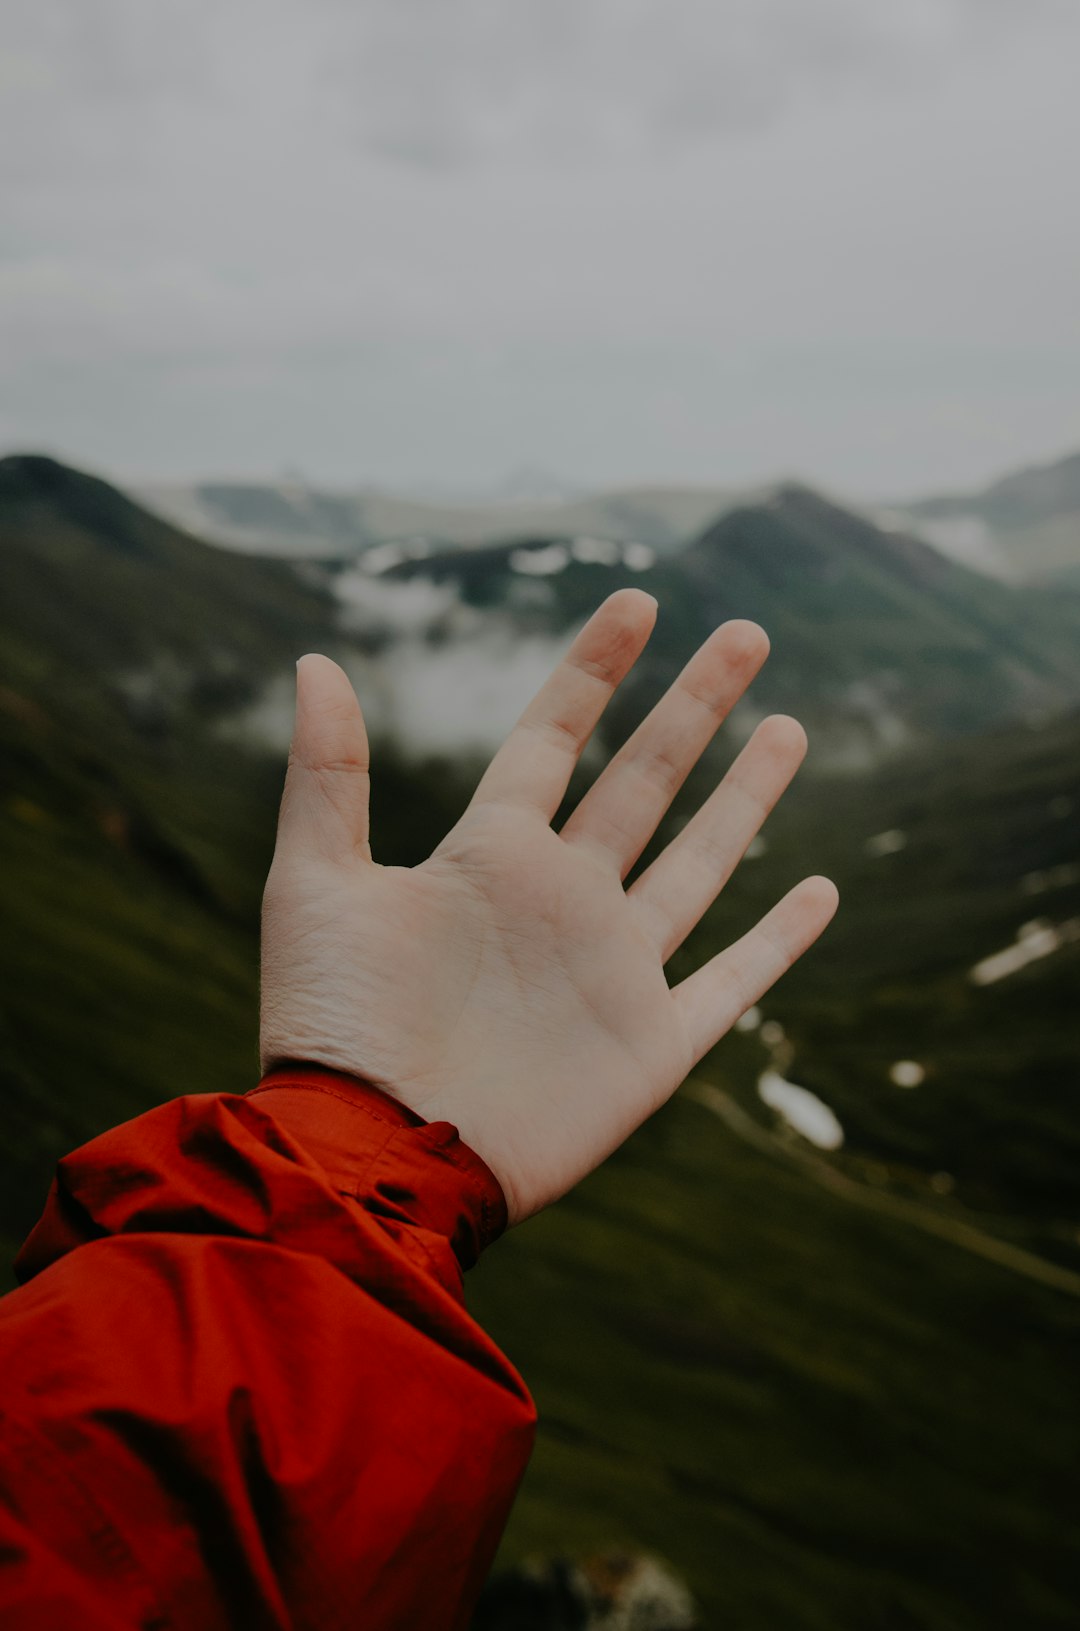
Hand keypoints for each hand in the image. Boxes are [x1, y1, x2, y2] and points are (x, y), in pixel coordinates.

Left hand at [260, 590, 837, 1221]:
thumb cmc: (332, 1027)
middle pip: (644, 782)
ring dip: (746, 798)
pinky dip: (779, 941)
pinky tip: (818, 891)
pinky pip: (731, 981)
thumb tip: (315, 659)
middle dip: (695, 707)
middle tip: (746, 635)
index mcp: (488, 855)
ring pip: (699, 864)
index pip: (553, 739)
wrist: (371, 1159)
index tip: (637, 603)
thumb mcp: (312, 883)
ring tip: (789, 728)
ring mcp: (611, 969)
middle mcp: (560, 900)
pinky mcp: (650, 1044)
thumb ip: (325, 774)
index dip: (594, 670)